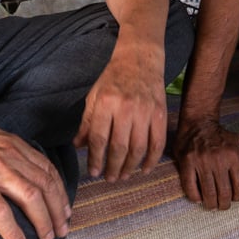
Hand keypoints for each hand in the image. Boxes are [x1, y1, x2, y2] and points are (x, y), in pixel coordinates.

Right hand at [0, 114, 71, 238]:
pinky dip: (12, 230)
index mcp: (12, 144)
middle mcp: (8, 154)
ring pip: (31, 198)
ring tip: (46, 238)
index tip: (64, 209)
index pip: (47, 169)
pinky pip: (1, 212)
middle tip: (62, 229)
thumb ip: (3, 151)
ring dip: (43, 221)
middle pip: (45, 185)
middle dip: (58, 210)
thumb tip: (13, 167)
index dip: (60, 192)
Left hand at [74, 39, 168, 180]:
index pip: (99, 138)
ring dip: (130, 167)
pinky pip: (157, 142)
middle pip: (119, 147)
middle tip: (109, 179)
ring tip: (123, 176)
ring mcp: (145, 111)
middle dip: (113, 167)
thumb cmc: (113, 78)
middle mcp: (126, 108)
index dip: (95, 159)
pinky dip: (152, 159)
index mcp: (106, 103)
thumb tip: (78, 146)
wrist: (139, 59)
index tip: (93, 172)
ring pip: (138, 148)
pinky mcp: (160, 113)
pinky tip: (144, 169)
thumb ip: (87, 122)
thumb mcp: (94, 96)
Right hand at [173, 118, 238, 209]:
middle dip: (224, 204)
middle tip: (222, 206)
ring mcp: (201, 162)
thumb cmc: (221, 135)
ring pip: (208, 193)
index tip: (234, 198)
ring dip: (211, 204)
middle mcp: (218, 159)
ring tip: (211, 205)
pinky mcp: (187, 163)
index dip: (238, 196)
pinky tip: (198, 199)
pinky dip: (195, 197)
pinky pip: (190, 187)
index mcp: (233, 155)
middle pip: (224, 192)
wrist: (198, 122)